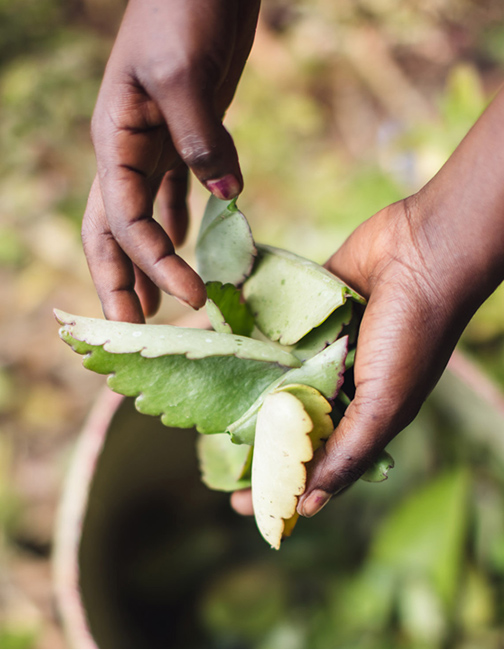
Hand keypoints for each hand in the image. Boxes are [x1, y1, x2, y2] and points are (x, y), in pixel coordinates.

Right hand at [82, 0, 259, 322]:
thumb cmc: (184, 7)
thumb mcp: (185, 71)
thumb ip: (200, 138)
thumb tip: (226, 198)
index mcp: (116, 140)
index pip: (123, 221)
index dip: (152, 265)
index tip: (189, 299)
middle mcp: (127, 151)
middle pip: (113, 233)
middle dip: (120, 283)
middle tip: (134, 330)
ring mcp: (155, 146)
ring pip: (142, 218)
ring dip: (148, 262)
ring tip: (158, 304)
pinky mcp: (185, 137)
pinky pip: (175, 190)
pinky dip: (181, 222)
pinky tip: (190, 243)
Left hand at [233, 87, 503, 518]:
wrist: (422, 252)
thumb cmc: (414, 334)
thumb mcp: (386, 403)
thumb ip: (350, 452)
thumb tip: (311, 504)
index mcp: (360, 415)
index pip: (313, 462)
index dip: (279, 486)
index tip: (238, 506)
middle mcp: (337, 385)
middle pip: (286, 423)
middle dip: (252, 442)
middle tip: (209, 457)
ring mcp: (319, 348)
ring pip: (273, 378)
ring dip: (241, 391)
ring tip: (198, 407)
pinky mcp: (305, 312)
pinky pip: (267, 332)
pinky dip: (243, 339)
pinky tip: (209, 347)